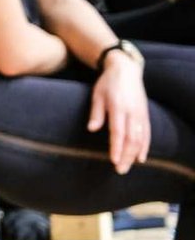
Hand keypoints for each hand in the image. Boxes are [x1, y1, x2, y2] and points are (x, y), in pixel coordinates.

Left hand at [89, 52, 150, 173]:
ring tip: (127, 167)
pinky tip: (141, 158)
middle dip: (126, 155)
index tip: (113, 160)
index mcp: (118, 107)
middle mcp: (132, 112)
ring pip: (141, 138)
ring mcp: (141, 114)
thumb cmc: (107, 83)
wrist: (126, 70)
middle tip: (119, 170)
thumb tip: (92, 130)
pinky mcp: (145, 114)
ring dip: (135, 154)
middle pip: (131, 138)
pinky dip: (145, 147)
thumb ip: (96, 113)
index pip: (118, 131)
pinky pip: (147, 133)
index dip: (116, 147)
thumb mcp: (97, 95)